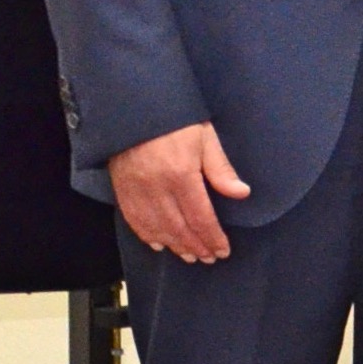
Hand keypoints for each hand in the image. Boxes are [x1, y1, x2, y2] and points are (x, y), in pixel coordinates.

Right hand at [108, 123, 247, 263]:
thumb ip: (221, 169)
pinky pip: (133, 219)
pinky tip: (159, 244)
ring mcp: (136, 189)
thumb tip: (241, 193)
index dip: (212, 238)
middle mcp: (156, 187)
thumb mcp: (205, 137)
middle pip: (178, 228)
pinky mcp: (121, 187)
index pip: (200, 217)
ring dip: (174, 245)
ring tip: (189, 255)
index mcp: (181, 174)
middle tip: (208, 258)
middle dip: (196, 246)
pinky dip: (147, 235)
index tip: (222, 251)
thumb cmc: (174, 119)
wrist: (133, 106)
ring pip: (156, 228)